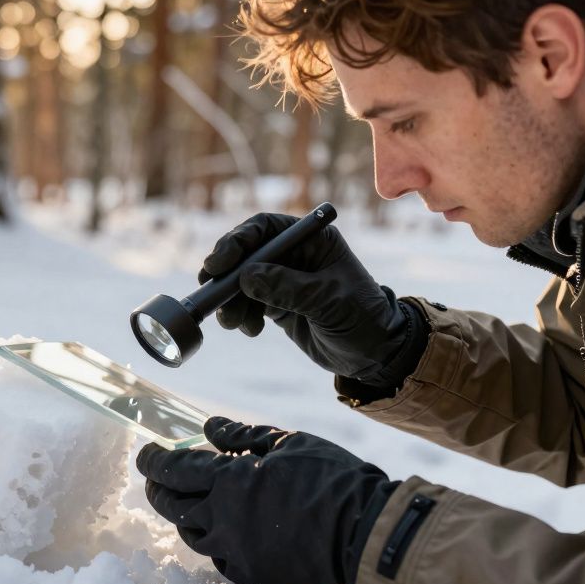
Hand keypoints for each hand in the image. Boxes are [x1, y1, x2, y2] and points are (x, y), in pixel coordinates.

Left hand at [136, 416, 397, 583]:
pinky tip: (222, 534)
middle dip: (158, 490)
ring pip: (193, 535)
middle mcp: (223, 518)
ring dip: (184, 518)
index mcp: (229, 480)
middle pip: (173, 505)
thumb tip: (208, 426)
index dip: (154, 461)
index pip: (174, 469)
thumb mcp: (288, 442)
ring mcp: (235, 551)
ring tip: (189, 505)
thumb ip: (242, 435)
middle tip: (156, 480)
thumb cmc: (330, 478)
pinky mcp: (252, 575)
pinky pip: (220, 560)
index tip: (146, 454)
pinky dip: (215, 545)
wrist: (363, 532)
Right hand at [200, 213, 426, 388]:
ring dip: (230, 300)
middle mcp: (295, 254)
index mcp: (312, 240)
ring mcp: (283, 278)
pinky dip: (240, 314)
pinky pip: (246, 302)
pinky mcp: (276, 302)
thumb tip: (246, 277)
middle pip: (246, 252)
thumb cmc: (362, 319)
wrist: (374, 354)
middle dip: (226, 273)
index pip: (266, 228)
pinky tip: (250, 329)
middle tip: (210, 292)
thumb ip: (288, 287)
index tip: (219, 263)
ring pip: (241, 280)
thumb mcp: (329, 301)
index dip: (238, 241)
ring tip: (233, 322)